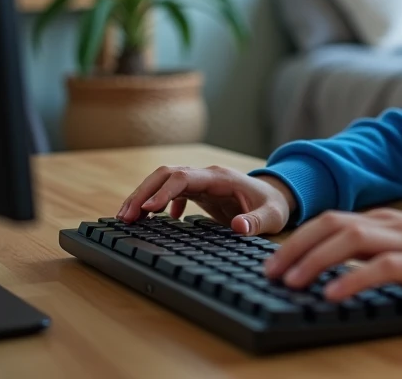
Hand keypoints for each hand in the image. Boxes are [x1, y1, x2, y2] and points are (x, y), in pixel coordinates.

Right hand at [117, 165, 295, 235]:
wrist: (276, 196)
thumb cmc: (274, 206)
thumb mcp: (272, 216)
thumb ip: (257, 222)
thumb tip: (239, 227)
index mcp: (220, 178)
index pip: (184, 178)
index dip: (164, 192)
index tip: (147, 210)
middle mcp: (206, 175)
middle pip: (166, 175)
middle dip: (143, 193)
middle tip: (125, 217)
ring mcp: (201, 182)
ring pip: (164, 182)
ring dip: (145, 196)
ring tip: (127, 219)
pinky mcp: (199, 191)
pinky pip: (171, 191)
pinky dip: (158, 203)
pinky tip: (154, 221)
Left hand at [264, 208, 401, 303]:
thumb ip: (380, 254)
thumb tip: (342, 275)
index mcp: (387, 221)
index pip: (333, 221)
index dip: (300, 239)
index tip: (275, 261)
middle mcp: (391, 224)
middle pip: (333, 225)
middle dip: (297, 247)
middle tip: (270, 272)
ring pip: (350, 240)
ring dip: (315, 260)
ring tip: (291, 282)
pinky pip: (381, 267)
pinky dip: (352, 279)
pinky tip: (332, 295)